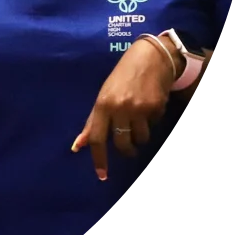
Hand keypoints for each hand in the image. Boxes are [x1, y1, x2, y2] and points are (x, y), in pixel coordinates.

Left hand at [72, 37, 174, 180]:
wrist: (149, 58)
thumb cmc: (121, 78)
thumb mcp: (103, 96)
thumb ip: (92, 122)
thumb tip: (77, 146)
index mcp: (102, 104)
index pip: (97, 137)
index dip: (99, 158)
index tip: (102, 175)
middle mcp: (119, 107)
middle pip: (122, 144)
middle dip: (127, 150)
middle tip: (129, 148)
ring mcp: (139, 108)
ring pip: (141, 138)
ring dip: (140, 134)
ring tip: (139, 118)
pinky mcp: (156, 108)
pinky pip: (154, 125)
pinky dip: (152, 121)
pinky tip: (149, 106)